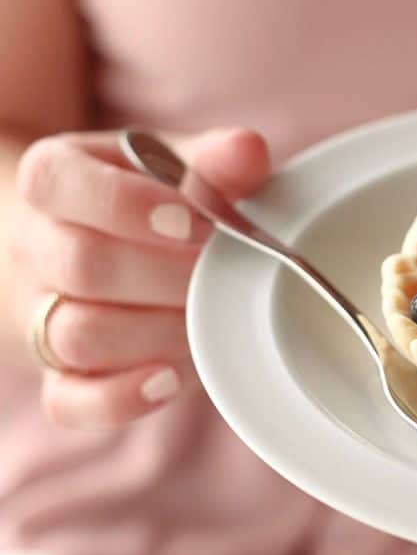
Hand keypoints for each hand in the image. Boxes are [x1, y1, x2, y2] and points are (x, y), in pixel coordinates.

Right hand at [8, 128, 269, 426]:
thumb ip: (209, 158)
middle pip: (79, 265)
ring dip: (156, 332)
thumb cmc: (139, 196)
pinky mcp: (56, 376)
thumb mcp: (166, 162)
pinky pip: (68, 402)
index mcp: (52, 179)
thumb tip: (247, 152)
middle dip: (166, 276)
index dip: (129, 206)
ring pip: (76, 336)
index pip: (60, 184)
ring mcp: (38, 316)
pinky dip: (121, 399)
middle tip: (222, 275)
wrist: (83, 240)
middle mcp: (32, 246)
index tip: (196, 224)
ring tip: (206, 319)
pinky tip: (171, 378)